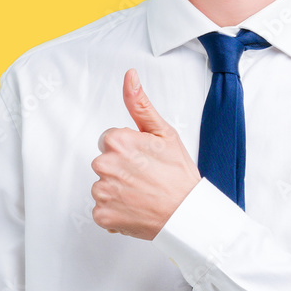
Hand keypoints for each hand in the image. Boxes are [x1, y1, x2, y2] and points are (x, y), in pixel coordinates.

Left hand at [90, 69, 200, 239]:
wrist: (188, 214)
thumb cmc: (178, 175)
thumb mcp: (163, 132)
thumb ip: (139, 103)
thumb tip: (129, 76)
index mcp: (116, 141)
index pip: (110, 141)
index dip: (128, 149)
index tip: (144, 159)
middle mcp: (104, 165)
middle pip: (105, 162)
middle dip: (121, 168)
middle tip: (145, 177)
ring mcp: (102, 192)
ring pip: (103, 186)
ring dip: (118, 190)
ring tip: (142, 194)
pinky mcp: (102, 214)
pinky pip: (102, 209)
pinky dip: (116, 211)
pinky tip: (135, 208)